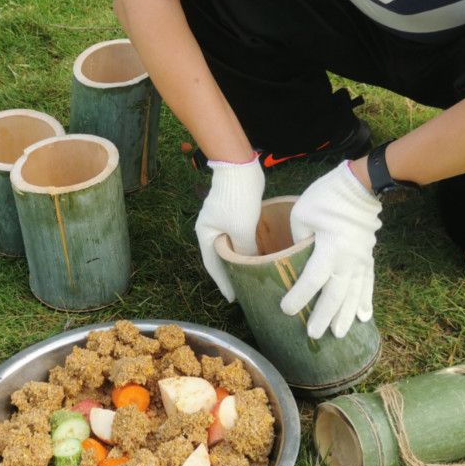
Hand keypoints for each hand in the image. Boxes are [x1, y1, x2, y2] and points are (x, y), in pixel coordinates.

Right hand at [194, 155, 264, 301]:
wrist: (239, 166)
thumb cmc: (237, 199)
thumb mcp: (241, 230)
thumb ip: (245, 251)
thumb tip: (252, 265)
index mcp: (205, 234)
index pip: (212, 265)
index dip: (223, 283)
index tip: (233, 299)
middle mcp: (210, 228)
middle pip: (221, 255)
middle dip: (232, 272)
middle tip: (245, 289)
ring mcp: (221, 219)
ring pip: (232, 245)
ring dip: (241, 258)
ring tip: (253, 274)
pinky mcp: (234, 211)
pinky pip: (239, 234)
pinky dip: (247, 245)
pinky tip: (259, 252)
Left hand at [280, 161, 381, 339]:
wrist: (359, 186)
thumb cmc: (326, 198)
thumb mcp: (302, 215)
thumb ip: (298, 242)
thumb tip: (294, 260)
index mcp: (330, 247)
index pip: (313, 279)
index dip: (300, 297)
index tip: (286, 310)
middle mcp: (349, 258)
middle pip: (336, 294)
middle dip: (324, 316)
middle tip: (314, 335)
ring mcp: (362, 259)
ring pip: (355, 294)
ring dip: (346, 315)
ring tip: (339, 334)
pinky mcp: (369, 257)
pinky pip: (369, 284)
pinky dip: (366, 301)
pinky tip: (365, 317)